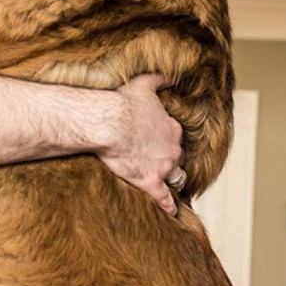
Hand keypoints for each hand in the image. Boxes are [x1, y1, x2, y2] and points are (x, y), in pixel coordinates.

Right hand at [96, 74, 182, 215]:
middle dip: (171, 161)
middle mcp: (172, 148)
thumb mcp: (144, 84)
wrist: (108, 123)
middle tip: (161, 163)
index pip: (176, 137)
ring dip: (174, 182)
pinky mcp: (151, 182)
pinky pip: (165, 199)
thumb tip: (170, 72)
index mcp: (171, 128)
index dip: (167, 140)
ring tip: (170, 187)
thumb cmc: (122, 103)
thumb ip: (160, 78)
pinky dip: (169, 206)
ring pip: (177, 179)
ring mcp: (163, 167)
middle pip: (178, 159)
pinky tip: (171, 212)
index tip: (160, 141)